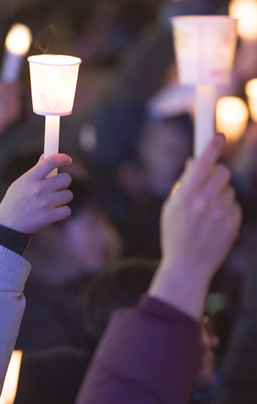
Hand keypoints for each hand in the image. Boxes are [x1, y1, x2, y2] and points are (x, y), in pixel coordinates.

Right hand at [0, 154, 72, 233]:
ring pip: (68, 195)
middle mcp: (38, 189)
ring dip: (63, 198)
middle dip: (64, 183)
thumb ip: (35, 171)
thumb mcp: (20, 184)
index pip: (51, 161)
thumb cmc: (14, 203)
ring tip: (53, 202)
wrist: (7, 226)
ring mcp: (45, 203)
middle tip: (58, 187)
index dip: (63, 158)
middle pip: (66, 178)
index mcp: (30, 178)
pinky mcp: (49, 217)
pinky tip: (54, 212)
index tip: (68, 160)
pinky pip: (67, 210)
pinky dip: (62, 212)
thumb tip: (45, 157)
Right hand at [150, 134, 241, 318]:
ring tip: (207, 213)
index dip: (211, 147)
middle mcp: (204, 203)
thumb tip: (194, 163)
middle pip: (222, 173)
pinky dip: (226, 210)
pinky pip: (234, 206)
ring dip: (220, 195)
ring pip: (228, 190)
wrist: (188, 267)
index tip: (219, 136)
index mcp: (185, 197)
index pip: (202, 164)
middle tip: (209, 182)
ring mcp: (220, 214)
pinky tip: (214, 224)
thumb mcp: (171, 208)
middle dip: (217, 174)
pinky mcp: (233, 224)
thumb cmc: (175, 235)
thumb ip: (183, 185)